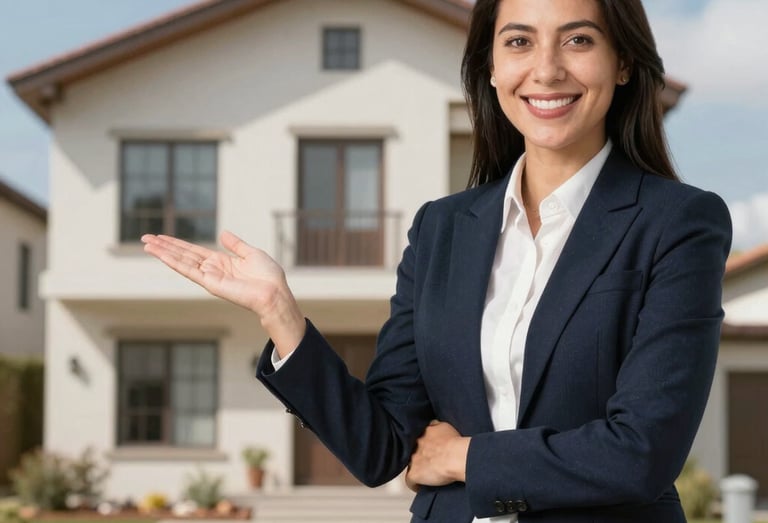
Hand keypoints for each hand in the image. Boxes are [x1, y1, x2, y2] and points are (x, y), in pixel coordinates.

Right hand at [141, 231, 304, 355]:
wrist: (274, 293)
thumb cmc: (268, 276)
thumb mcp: (251, 253)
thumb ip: (235, 244)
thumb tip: (223, 233)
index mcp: (221, 261)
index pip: (193, 251)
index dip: (177, 243)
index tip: (161, 237)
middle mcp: (212, 269)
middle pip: (183, 255)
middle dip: (164, 247)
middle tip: (145, 239)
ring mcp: (209, 276)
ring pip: (181, 261)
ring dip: (163, 253)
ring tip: (146, 245)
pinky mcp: (209, 283)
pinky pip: (188, 270)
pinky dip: (174, 262)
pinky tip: (161, 255)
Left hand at [406, 421, 469, 490]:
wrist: (456, 456)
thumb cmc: (455, 443)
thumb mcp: (445, 426)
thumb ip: (435, 425)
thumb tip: (432, 425)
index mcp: (422, 433)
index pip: (416, 437)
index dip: (422, 444)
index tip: (428, 448)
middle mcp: (415, 445)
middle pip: (412, 451)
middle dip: (419, 455)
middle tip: (429, 461)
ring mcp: (413, 460)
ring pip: (410, 465)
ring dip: (417, 469)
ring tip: (427, 474)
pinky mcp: (414, 474)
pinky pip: (410, 481)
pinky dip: (415, 485)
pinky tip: (421, 486)